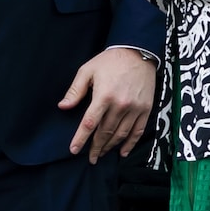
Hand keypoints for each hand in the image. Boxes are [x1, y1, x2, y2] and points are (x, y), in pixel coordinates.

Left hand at [59, 47, 155, 162]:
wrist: (138, 52)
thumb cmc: (110, 61)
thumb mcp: (87, 70)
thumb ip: (75, 90)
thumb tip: (63, 107)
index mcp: (104, 96)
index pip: (90, 123)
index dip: (81, 139)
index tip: (74, 150)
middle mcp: (120, 105)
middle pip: (105, 132)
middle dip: (96, 147)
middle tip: (90, 158)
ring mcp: (135, 108)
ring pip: (121, 134)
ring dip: (110, 146)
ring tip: (102, 153)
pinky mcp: (146, 109)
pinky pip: (137, 131)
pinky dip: (130, 144)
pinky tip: (123, 152)